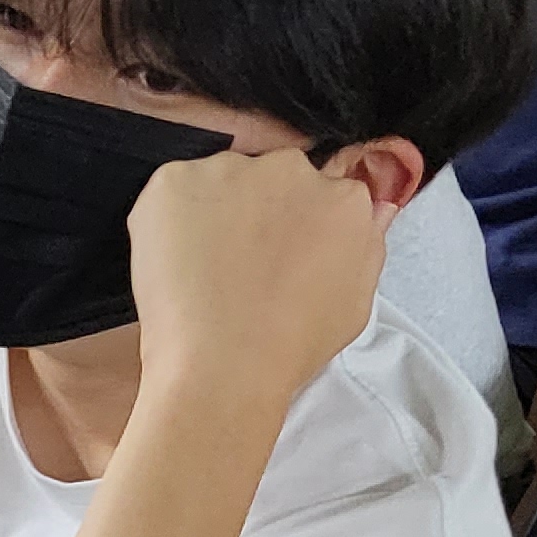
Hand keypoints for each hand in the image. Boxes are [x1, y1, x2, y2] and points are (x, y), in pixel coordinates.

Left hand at [129, 143, 391, 420]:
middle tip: (236, 263)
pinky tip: (175, 262)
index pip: (318, 191)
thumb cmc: (287, 346)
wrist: (222, 366)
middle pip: (269, 177)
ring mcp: (230, 171)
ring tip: (203, 271)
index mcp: (342, 199)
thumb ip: (363, 241)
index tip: (275, 250)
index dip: (291, 224)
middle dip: (254, 211)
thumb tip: (368, 210)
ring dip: (212, 212)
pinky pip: (172, 190)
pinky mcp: (176, 180)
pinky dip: (168, 220)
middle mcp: (291, 171)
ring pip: (220, 181)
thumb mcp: (355, 298)